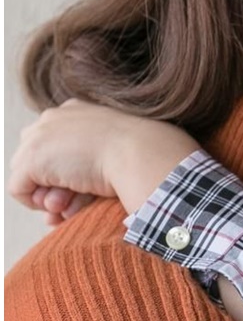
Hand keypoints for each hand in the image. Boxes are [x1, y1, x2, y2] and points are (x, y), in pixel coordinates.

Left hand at [9, 99, 200, 220]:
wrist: (142, 154)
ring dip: (50, 198)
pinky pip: (20, 190)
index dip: (68, 174)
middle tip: (72, 205)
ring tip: (70, 209)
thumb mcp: (123, 147)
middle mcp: (55, 118)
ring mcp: (40, 137)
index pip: (61, 146)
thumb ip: (98, 156)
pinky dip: (37, 204)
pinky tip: (61, 206)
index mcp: (79, 111)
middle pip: (43, 161)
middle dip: (55, 188)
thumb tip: (80, 183)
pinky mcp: (31, 160)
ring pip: (31, 176)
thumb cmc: (145, 154)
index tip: (84, 192)